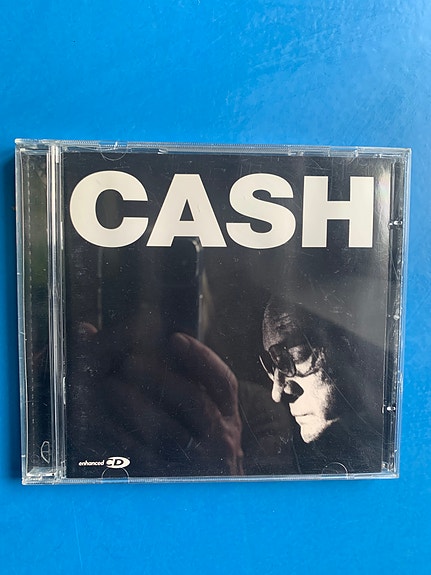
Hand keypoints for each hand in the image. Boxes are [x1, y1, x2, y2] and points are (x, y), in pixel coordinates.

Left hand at [69, 324, 242, 476]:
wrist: (214, 504)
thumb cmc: (203, 445)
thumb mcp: (212, 416)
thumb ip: (193, 383)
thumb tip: (162, 342)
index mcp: (229, 415)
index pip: (223, 381)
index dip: (201, 357)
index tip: (175, 338)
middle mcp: (221, 438)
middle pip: (194, 401)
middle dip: (162, 378)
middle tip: (130, 361)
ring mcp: (198, 462)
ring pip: (167, 430)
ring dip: (136, 405)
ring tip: (110, 386)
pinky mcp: (172, 480)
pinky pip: (144, 456)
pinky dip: (123, 437)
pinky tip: (103, 421)